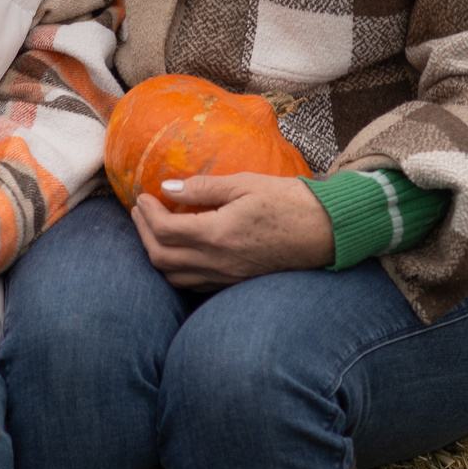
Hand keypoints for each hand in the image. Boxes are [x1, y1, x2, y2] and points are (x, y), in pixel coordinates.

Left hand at [129, 173, 333, 288]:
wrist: (327, 231)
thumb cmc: (290, 201)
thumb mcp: (246, 183)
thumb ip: (204, 187)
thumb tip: (168, 187)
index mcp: (219, 234)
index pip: (165, 231)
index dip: (146, 214)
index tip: (141, 197)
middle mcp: (219, 262)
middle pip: (162, 258)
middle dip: (143, 234)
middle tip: (140, 211)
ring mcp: (228, 277)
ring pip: (175, 278)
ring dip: (157, 255)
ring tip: (154, 230)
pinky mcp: (237, 283)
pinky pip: (195, 284)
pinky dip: (178, 270)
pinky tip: (181, 251)